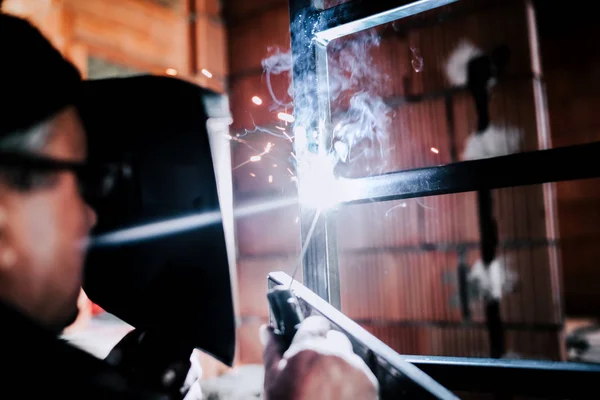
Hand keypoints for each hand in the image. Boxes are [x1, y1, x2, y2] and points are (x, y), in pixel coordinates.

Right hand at [262, 316, 378, 399]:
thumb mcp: (273, 381)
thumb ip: (272, 350)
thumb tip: (268, 330)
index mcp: (310, 349)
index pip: (316, 323)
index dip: (311, 332)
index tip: (309, 342)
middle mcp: (336, 355)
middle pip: (335, 339)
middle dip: (327, 350)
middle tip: (314, 373)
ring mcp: (355, 370)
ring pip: (349, 358)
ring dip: (340, 367)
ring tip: (326, 390)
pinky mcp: (370, 385)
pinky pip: (361, 375)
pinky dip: (353, 383)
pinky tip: (339, 397)